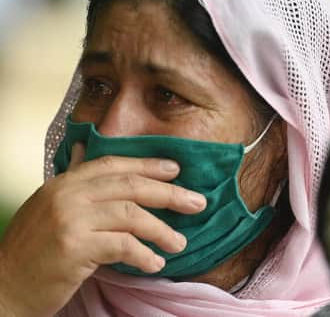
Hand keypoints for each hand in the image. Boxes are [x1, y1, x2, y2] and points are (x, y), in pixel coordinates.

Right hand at [0, 143, 205, 316]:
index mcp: (64, 183)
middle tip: (197, 203)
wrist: (3, 288)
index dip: (148, 165)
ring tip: (179, 242)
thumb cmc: (32, 253)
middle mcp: (67, 194)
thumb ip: (74, 186)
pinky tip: (155, 263)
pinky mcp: (75, 246)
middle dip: (169, 193)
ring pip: (132, 215)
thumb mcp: (49, 209)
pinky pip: (124, 245)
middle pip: (131, 186)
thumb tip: (84, 153)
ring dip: (162, 230)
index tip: (176, 170)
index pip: (113, 164)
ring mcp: (70, 219)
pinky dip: (145, 255)